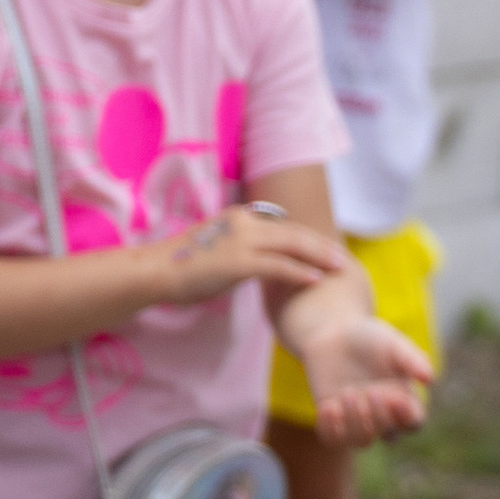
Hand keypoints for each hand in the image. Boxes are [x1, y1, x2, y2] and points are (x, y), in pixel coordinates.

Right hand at [148, 206, 347, 308]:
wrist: (156, 272)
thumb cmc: (184, 267)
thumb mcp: (218, 248)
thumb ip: (242, 248)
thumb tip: (262, 261)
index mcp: (240, 217)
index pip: (283, 226)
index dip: (308, 238)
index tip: (326, 248)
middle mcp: (244, 223)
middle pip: (294, 233)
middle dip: (321, 246)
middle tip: (343, 258)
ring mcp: (241, 241)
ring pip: (292, 246)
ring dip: (319, 258)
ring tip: (338, 268)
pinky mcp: (238, 262)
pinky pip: (278, 267)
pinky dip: (300, 273)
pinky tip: (315, 281)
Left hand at [301, 311, 431, 447]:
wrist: (332, 331)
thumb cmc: (370, 337)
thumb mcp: (392, 343)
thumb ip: (411, 359)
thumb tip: (430, 379)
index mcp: (404, 400)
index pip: (413, 422)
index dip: (406, 417)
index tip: (395, 398)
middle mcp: (382, 415)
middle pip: (389, 435)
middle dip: (379, 416)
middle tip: (370, 390)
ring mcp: (356, 419)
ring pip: (361, 441)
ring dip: (355, 422)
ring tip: (347, 392)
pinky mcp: (332, 418)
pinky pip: (332, 439)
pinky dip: (330, 428)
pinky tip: (329, 406)